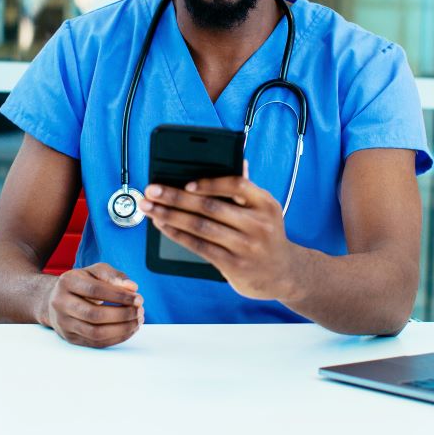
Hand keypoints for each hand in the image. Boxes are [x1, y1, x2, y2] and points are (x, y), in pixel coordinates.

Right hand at [41, 263, 143, 347]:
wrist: (56, 298)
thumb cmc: (81, 283)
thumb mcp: (95, 272)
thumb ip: (113, 276)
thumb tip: (132, 287)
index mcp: (67, 282)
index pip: (95, 291)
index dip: (119, 296)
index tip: (138, 298)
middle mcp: (61, 303)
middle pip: (94, 314)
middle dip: (122, 314)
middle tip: (140, 311)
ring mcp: (64, 323)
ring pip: (95, 333)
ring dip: (121, 329)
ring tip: (137, 321)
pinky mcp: (70, 337)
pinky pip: (96, 343)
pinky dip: (116, 338)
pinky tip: (128, 330)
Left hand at [140, 171, 301, 300]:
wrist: (284, 274)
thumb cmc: (266, 235)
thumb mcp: (265, 210)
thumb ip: (247, 190)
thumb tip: (237, 160)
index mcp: (266, 204)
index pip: (237, 185)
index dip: (210, 183)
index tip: (186, 182)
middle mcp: (258, 225)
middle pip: (209, 207)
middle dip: (175, 197)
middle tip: (152, 190)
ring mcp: (246, 246)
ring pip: (200, 227)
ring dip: (170, 215)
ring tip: (150, 208)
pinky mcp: (234, 265)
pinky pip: (199, 246)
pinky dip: (177, 235)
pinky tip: (163, 226)